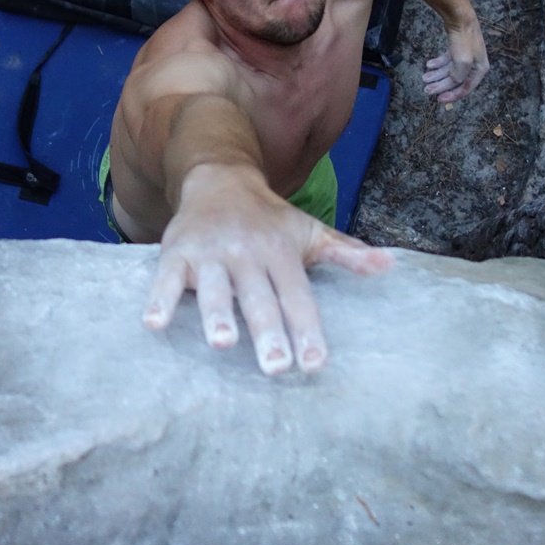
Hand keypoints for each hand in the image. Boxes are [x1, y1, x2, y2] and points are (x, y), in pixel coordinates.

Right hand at [142, 165, 393, 374]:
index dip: (306, 329)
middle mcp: (247, 253)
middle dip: (268, 332)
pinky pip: (167, 278)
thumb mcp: (308, 231)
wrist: (218, 177)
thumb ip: (346, 254)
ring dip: (217, 315)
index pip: (297, 296)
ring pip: (215, 288)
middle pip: (259, 298)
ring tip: (222, 344)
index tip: (315, 363)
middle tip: (276, 367)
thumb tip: (390, 265)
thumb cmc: (269, 218)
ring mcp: (211, 253)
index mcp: (281, 253)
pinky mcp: (177, 252)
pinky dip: (160, 299)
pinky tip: (154, 324)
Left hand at [422, 16, 489, 102]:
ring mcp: (466, 56)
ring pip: (449, 70)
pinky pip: (447, 60)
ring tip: (424, 78)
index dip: (452, 96)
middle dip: (440, 85)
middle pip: (455, 80)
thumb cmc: (464, 40)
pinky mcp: (457, 48)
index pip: (466, 89)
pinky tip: (429, 65)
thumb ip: (458, 77)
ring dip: (437, 75)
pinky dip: (438, 64)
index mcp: (480, 69)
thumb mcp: (462, 62)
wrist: (460, 17)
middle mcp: (475, 64)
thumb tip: (454, 82)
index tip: (439, 99)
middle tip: (427, 89)